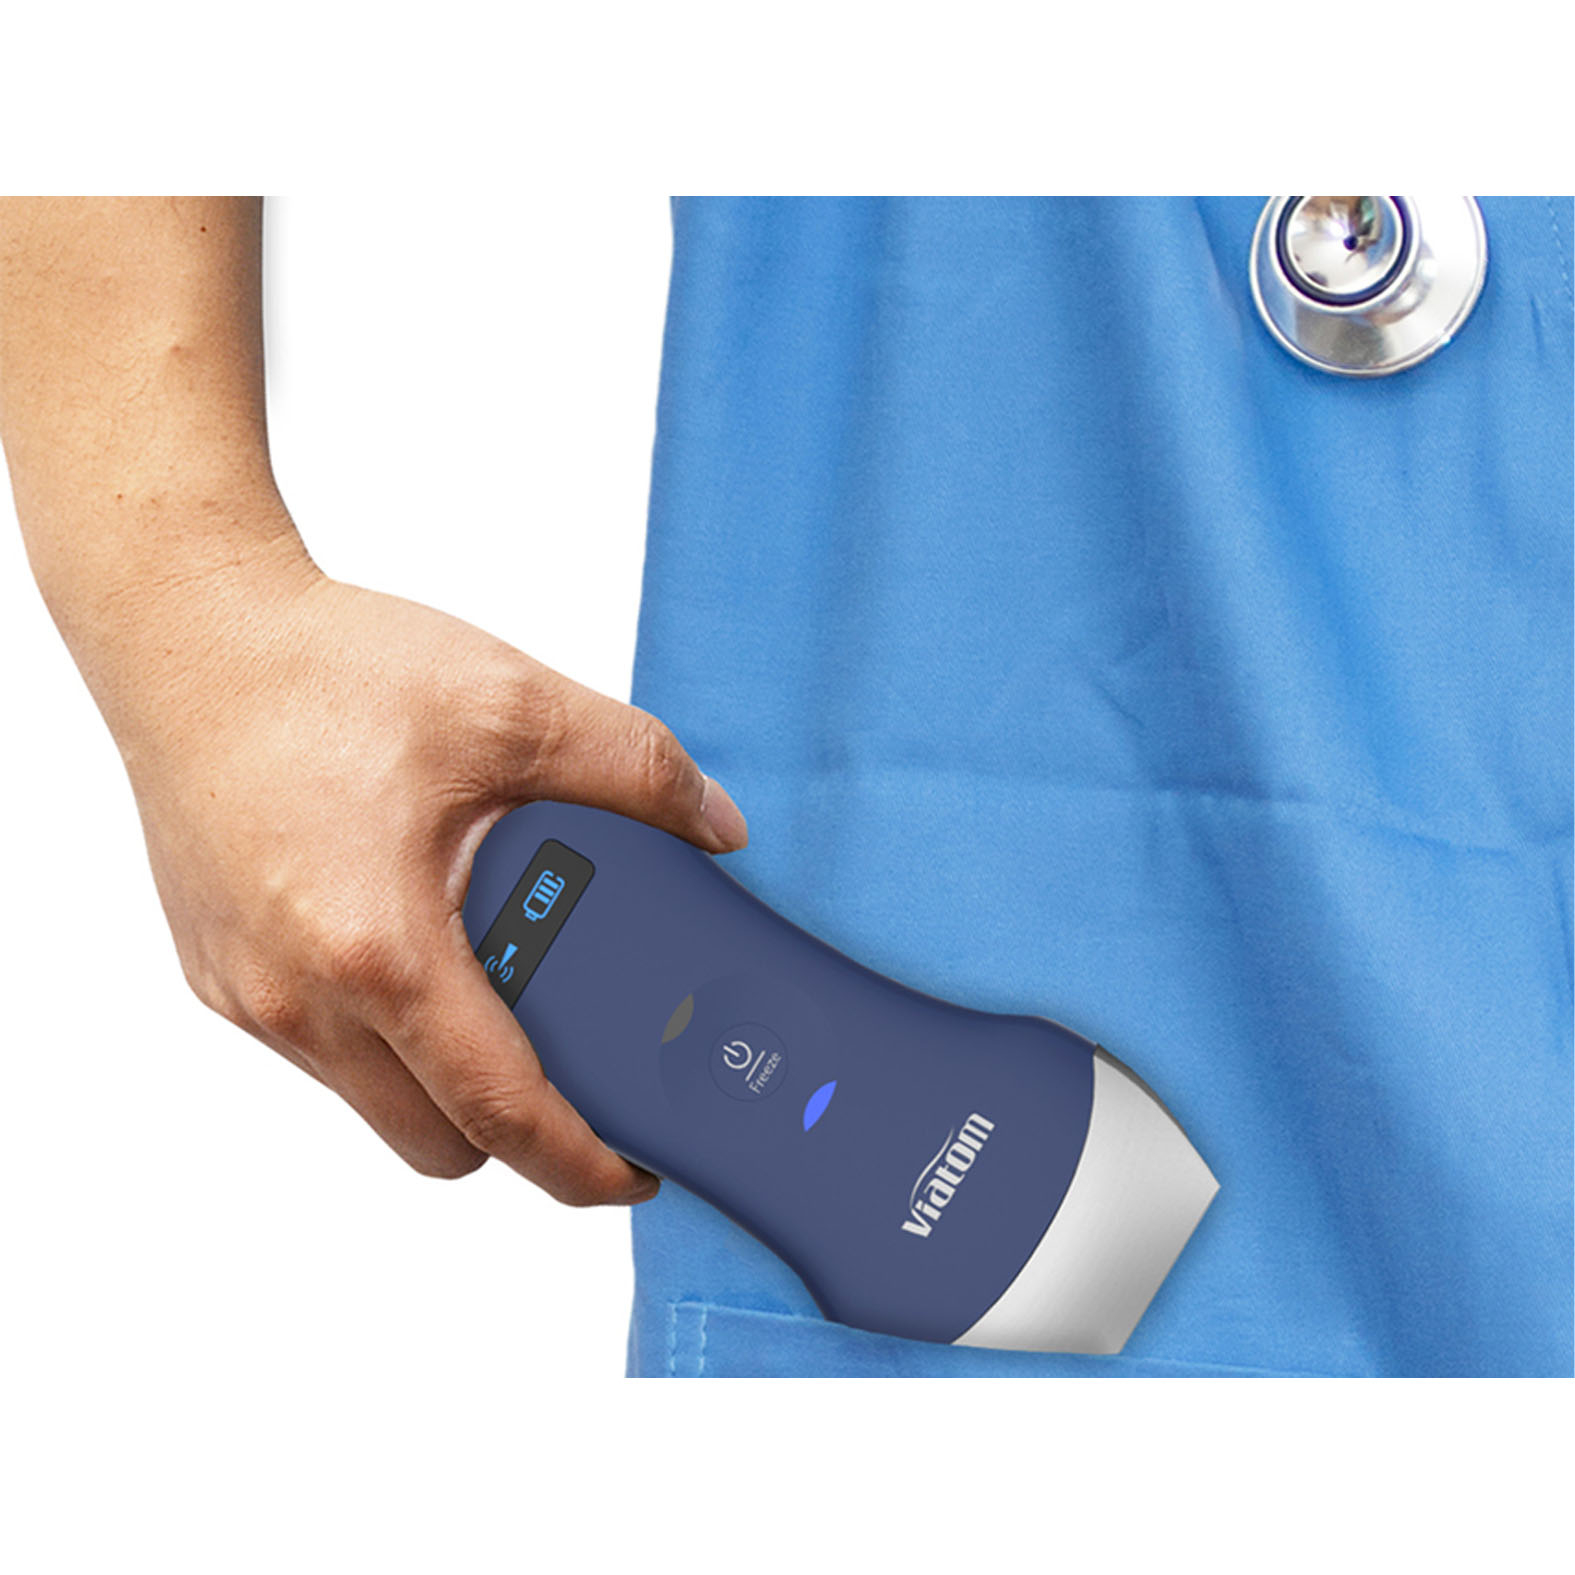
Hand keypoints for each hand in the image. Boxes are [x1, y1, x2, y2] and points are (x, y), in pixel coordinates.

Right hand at [117, 560, 746, 1201]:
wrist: (186, 636)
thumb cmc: (326, 668)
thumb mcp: (512, 706)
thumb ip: (636, 771)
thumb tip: (718, 828)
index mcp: (381, 950)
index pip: (498, 1111)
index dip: (578, 1163)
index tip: (636, 1173)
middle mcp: (300, 998)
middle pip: (433, 1142)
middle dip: (515, 1131)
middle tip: (579, 1065)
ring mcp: (248, 997)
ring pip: (371, 1100)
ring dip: (443, 1076)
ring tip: (502, 983)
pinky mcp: (218, 975)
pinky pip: (320, 1050)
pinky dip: (383, 1030)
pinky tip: (420, 942)